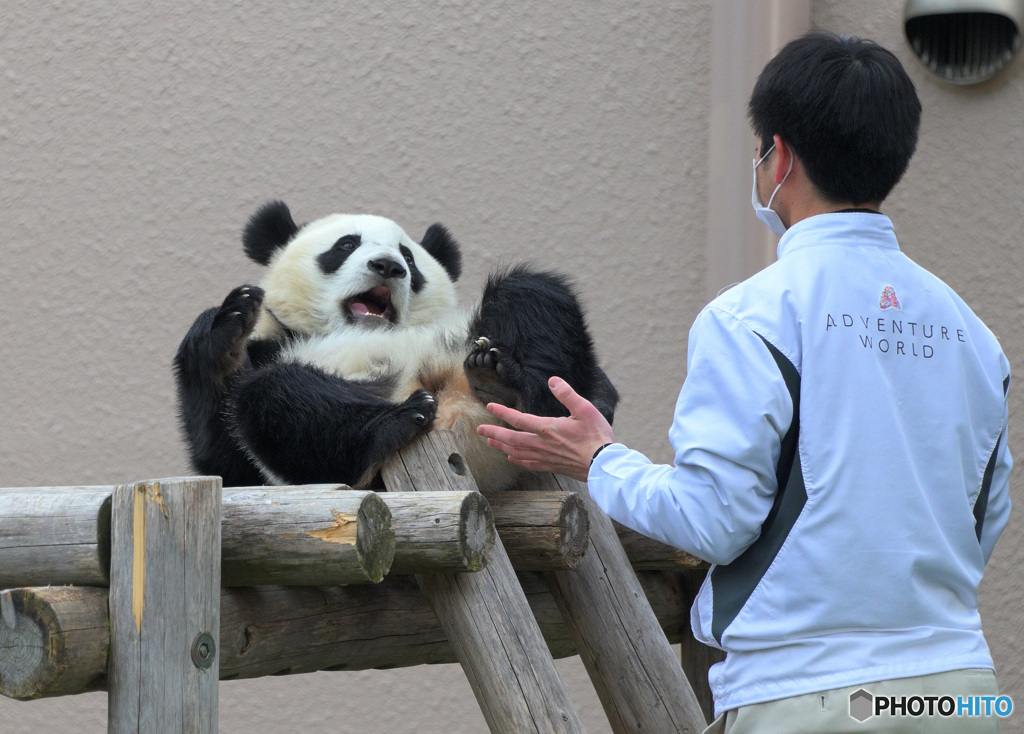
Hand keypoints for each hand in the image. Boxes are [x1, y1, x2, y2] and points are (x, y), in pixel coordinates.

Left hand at [477, 376, 614, 481]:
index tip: (490, 406)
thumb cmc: (596, 436)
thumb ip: (567, 394)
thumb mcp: (585, 409)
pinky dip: (517, 460)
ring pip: (517, 452)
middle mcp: (542, 444)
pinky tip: (512, 458)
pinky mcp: (552, 466)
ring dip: (501, 446)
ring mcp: (545, 457)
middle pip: (511, 438)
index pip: (519, 419)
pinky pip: (529, 464)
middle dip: (494, 433)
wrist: (603, 465)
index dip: (502, 412)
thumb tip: (553, 380)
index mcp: (547, 428)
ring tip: (490, 442)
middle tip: (479, 430)